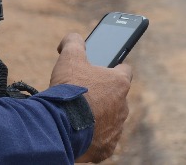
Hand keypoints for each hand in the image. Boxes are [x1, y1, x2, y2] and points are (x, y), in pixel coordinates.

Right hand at [50, 33, 132, 162]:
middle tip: (84, 95)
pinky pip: (104, 141)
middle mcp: (123, 106)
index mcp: (119, 83)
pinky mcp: (107, 147)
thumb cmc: (69, 90)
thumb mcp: (70, 58)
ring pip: (111, 119)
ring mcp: (116, 129)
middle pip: (116, 97)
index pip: (125, 70)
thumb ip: (73, 43)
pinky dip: (95, 137)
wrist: (60, 126)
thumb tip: (72, 38)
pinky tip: (82, 132)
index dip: (115, 68)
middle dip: (103, 96)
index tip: (105, 69)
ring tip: (79, 114)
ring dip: (99, 117)